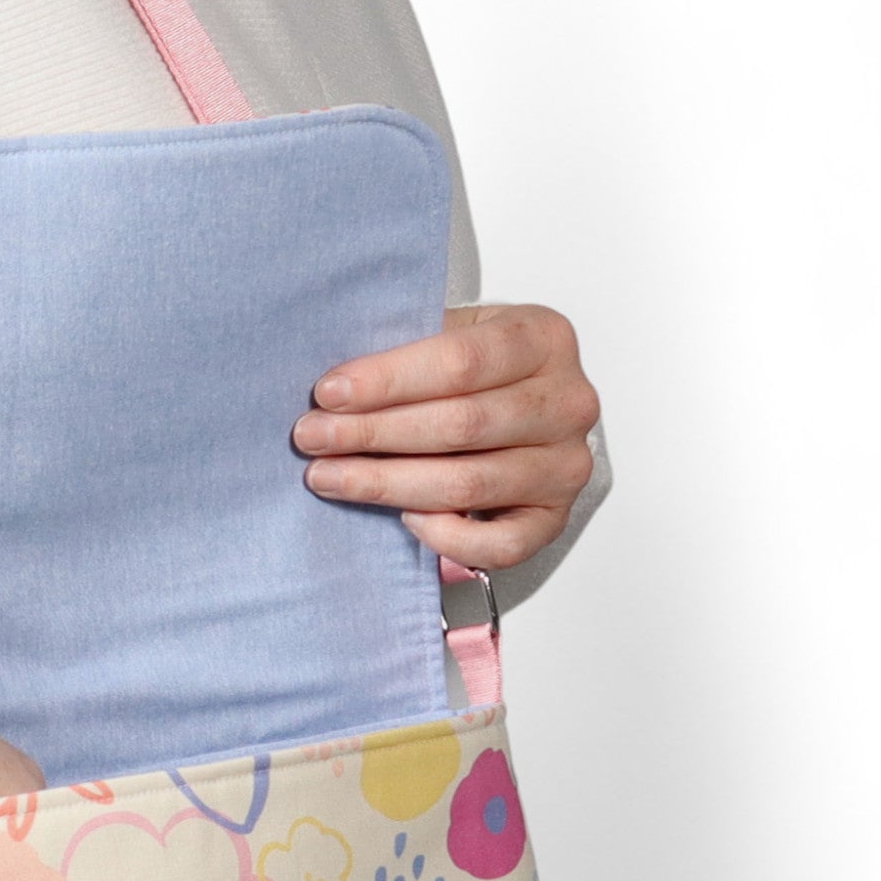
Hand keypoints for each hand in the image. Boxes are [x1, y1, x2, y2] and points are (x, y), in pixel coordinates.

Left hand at [291, 303, 598, 569]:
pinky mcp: (554, 518)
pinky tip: (404, 520)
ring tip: (329, 477)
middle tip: (312, 439)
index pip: (461, 360)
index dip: (388, 380)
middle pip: (461, 424)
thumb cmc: (475, 373)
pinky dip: (446, 537)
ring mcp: (566, 465)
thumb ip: (405, 350)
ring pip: (468, 483)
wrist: (520, 405)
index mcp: (542, 338)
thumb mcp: (447, 336)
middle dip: (373, 433)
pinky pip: (500, 544)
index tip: (329, 393)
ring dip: (387, 484)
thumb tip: (332, 389)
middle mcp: (568, 401)